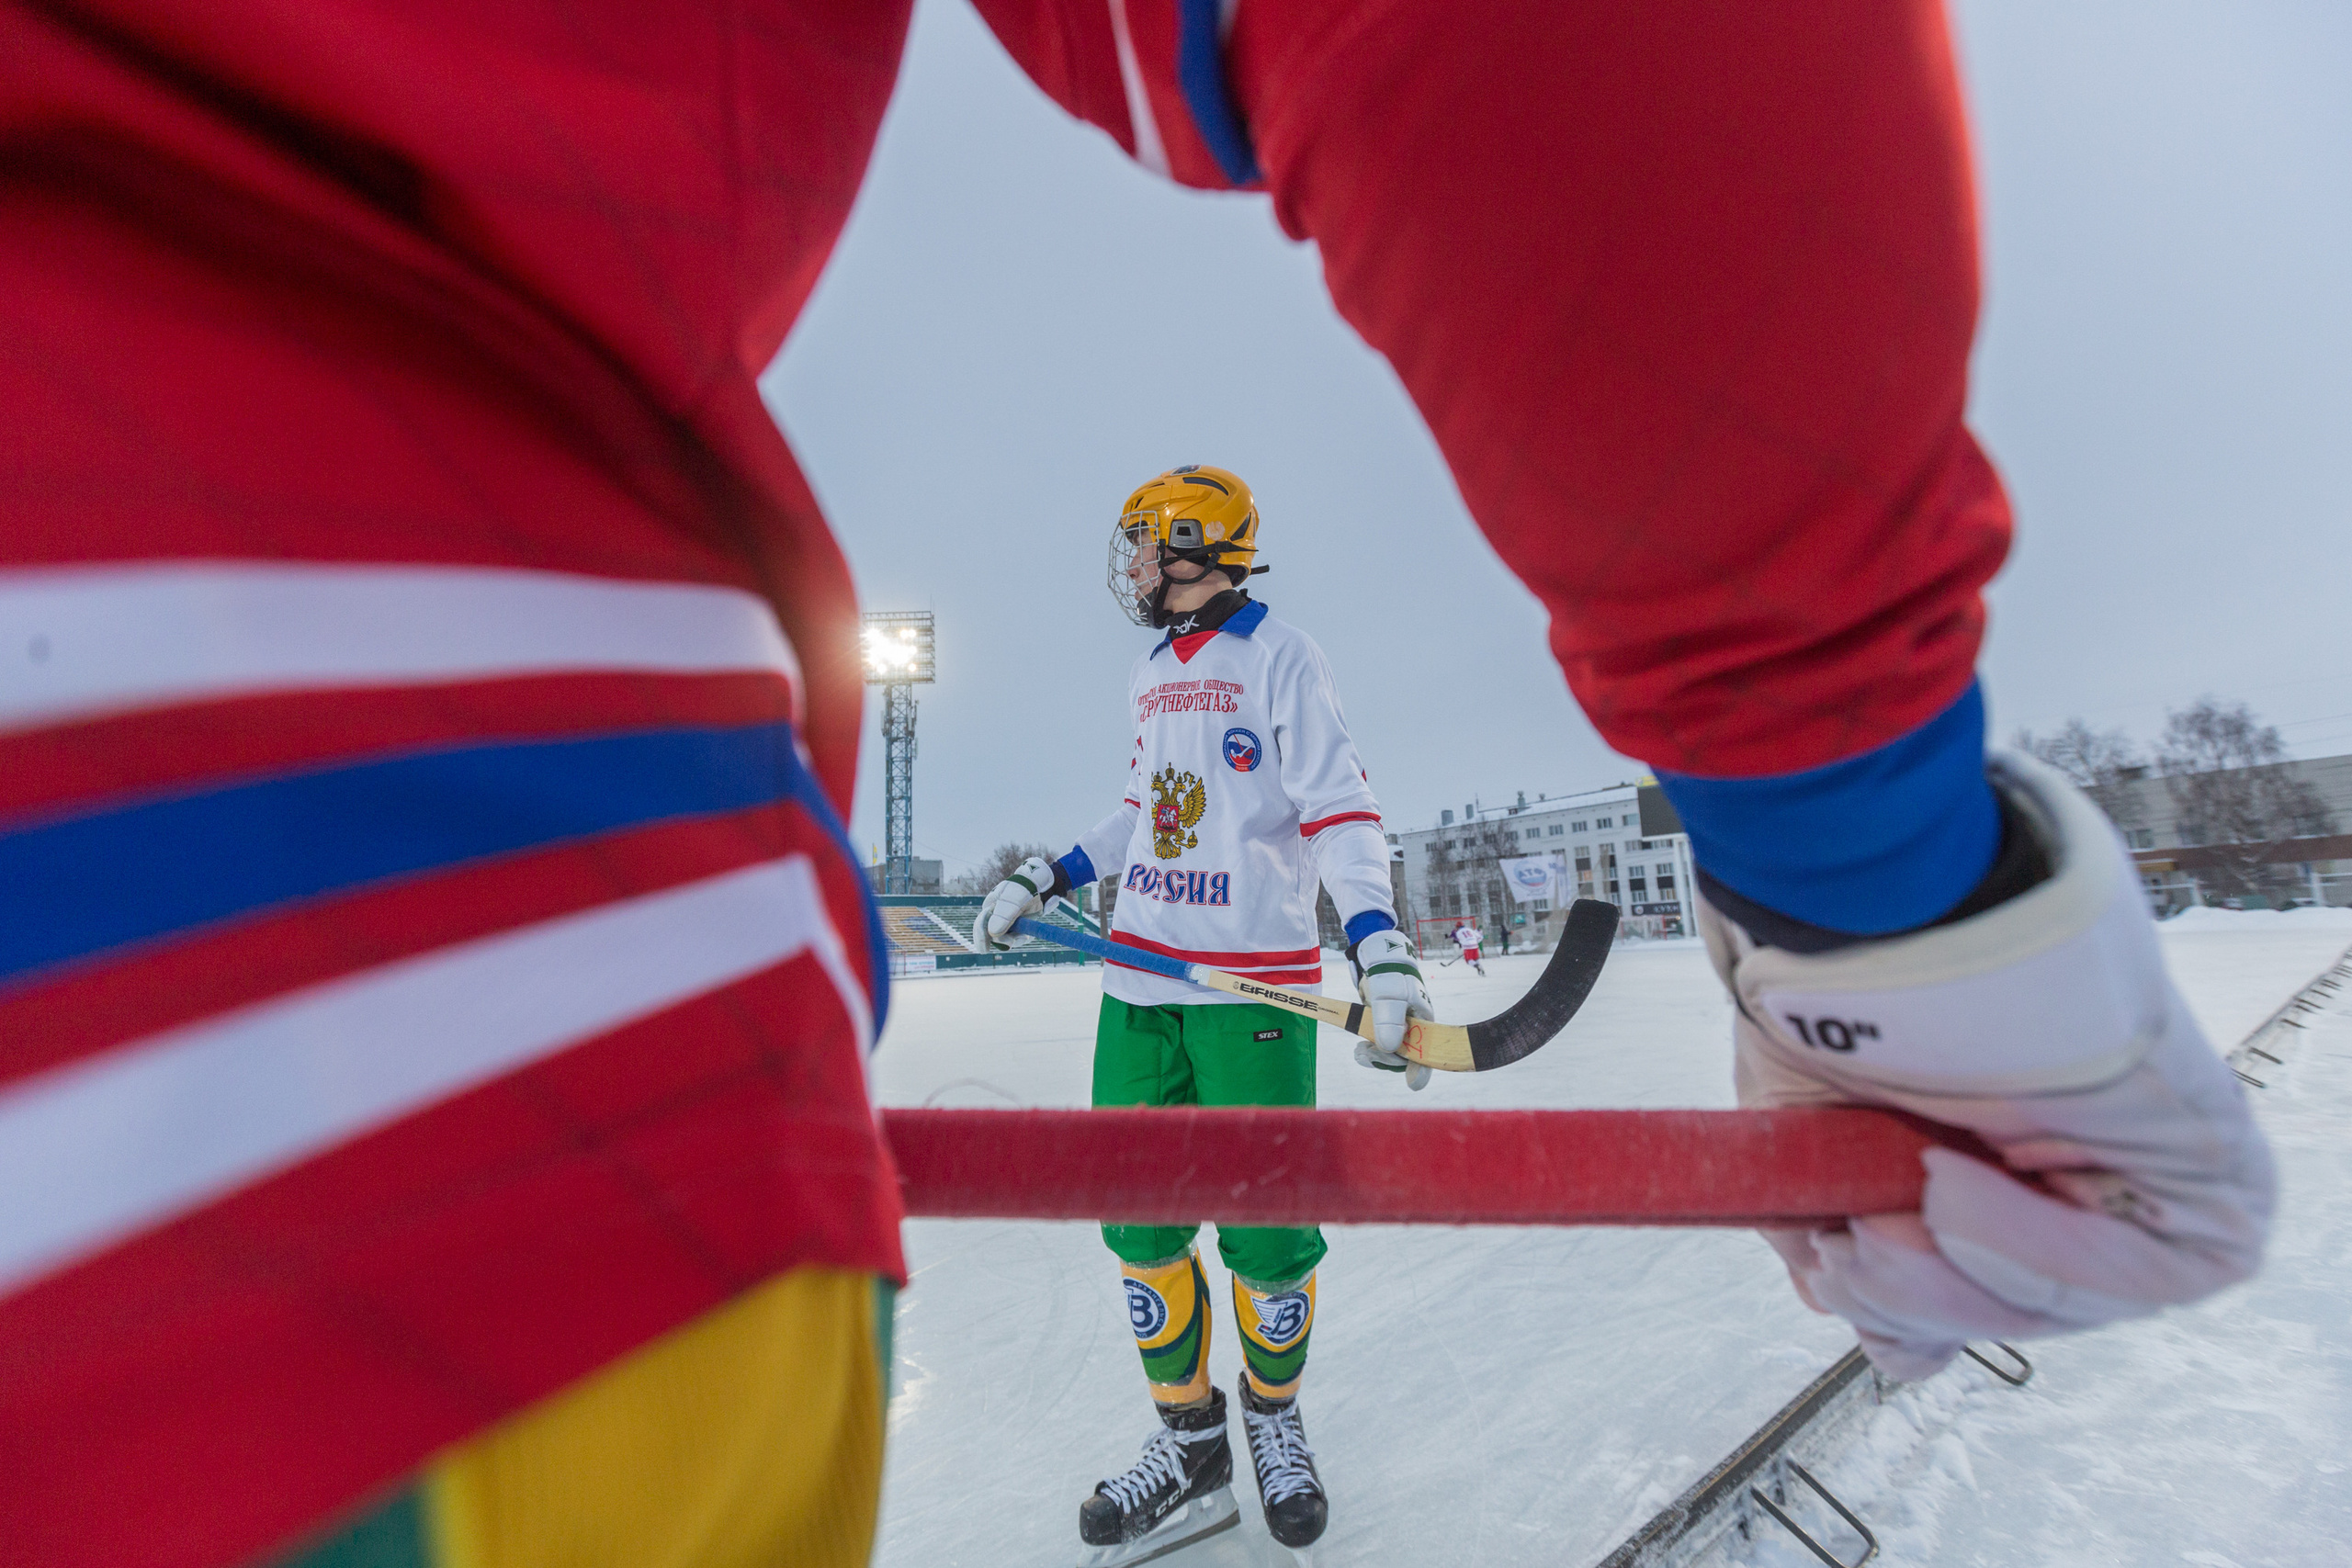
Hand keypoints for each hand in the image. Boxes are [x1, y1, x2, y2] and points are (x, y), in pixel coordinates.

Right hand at [972, 856, 1066, 951]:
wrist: (1040, 887)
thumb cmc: (1025, 890)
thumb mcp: (1016, 901)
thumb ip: (1005, 915)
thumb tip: (992, 933)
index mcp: (990, 907)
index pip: (981, 925)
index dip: (981, 939)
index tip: (984, 951)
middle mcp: (995, 916)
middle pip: (992, 935)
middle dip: (1003, 941)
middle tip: (1017, 941)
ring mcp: (1005, 922)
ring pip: (1004, 939)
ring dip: (1015, 940)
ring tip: (1026, 935)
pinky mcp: (1015, 927)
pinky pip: (1014, 939)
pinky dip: (1021, 939)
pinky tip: (1027, 935)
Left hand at [1348, 927, 1435, 1090]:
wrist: (1376, 958)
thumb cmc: (1389, 975)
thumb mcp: (1389, 996)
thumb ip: (1390, 1020)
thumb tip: (1390, 1048)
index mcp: (1426, 1023)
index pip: (1430, 1053)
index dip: (1423, 1070)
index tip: (1413, 1084)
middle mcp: (1416, 1029)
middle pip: (1406, 1057)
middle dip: (1386, 1059)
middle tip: (1365, 1052)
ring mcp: (1401, 1029)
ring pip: (1392, 1054)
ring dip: (1376, 1057)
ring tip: (1359, 1051)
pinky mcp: (1387, 1027)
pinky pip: (1382, 1047)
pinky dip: (1371, 1050)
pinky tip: (1360, 1048)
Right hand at [1700, 751, 2274, 1379]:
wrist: (1889, 902)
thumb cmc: (1844, 987)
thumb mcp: (1812, 1138)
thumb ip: (1847, 1246)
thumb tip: (1875, 1331)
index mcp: (1993, 1160)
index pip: (1975, 1291)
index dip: (1905, 1307)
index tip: (1833, 1267)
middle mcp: (2079, 1170)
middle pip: (2018, 1307)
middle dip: (1919, 1299)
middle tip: (1845, 1249)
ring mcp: (2150, 1174)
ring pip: (2072, 1303)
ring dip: (1958, 1282)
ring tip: (1882, 1217)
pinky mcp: (2214, 1172)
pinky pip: (2142, 1269)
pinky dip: (2035, 1250)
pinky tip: (1945, 1190)